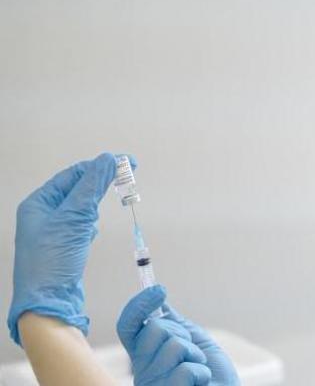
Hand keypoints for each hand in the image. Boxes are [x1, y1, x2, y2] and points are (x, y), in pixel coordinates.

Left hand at [7, 152, 127, 346]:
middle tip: (127, 176)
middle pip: (76, 189)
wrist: (48, 304)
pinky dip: (91, 223)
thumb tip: (109, 159)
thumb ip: (92, 187)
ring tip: (112, 200)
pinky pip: (80, 225)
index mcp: (39, 203)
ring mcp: (52, 232)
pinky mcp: (63, 247)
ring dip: (95, 204)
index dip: (99, 166)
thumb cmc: (53, 260)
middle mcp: (43, 215)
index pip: (73, 174)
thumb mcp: (73, 218)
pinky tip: (94, 229)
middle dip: (99, 183)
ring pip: (80, 207)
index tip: (126, 162)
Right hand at [117, 285, 211, 384]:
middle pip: (154, 329)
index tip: (158, 290)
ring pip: (174, 346)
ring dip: (195, 355)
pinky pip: (186, 369)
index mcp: (145, 355)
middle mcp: (142, 370)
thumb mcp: (195, 342)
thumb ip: (176, 325)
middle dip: (181, 334)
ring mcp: (152, 384)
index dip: (138, 306)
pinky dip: (201, 373)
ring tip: (198, 372)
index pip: (129, 326)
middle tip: (191, 353)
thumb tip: (160, 301)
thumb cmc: (213, 376)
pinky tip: (199, 384)